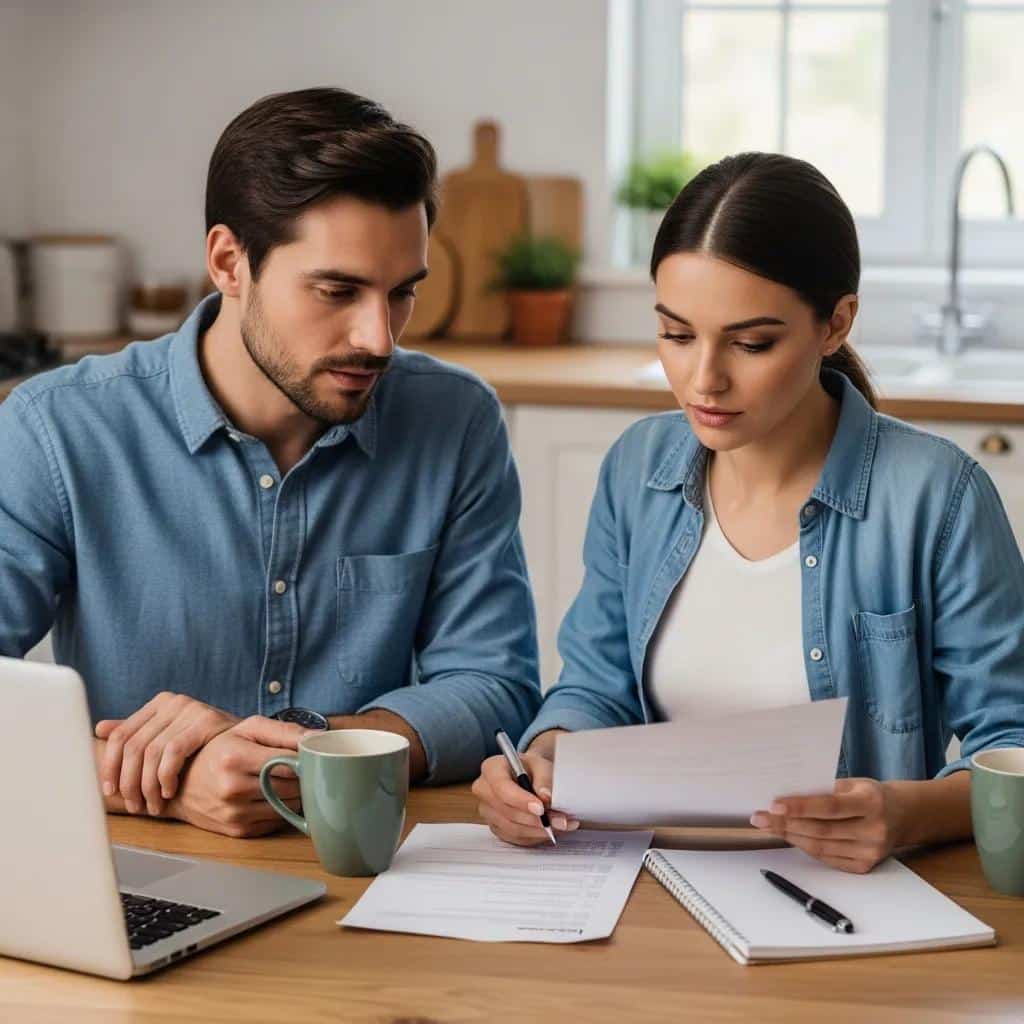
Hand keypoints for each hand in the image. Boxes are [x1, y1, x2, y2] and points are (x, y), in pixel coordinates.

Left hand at [95, 693, 239, 815]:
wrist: (248, 741)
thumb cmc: (206, 744)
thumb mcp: (170, 736)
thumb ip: (139, 733)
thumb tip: (99, 728)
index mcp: (159, 703)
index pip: (120, 735)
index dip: (110, 766)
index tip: (110, 791)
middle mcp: (172, 701)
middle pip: (133, 746)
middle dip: (129, 782)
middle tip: (135, 805)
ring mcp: (190, 709)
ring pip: (151, 752)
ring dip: (148, 785)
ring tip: (153, 805)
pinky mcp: (206, 721)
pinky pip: (174, 752)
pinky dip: (167, 776)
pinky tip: (170, 791)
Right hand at [165, 716, 314, 838]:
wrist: (183, 782)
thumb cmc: (221, 749)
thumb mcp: (249, 729)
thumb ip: (284, 731)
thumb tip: (317, 737)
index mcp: (234, 758)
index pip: (289, 763)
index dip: (306, 759)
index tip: (309, 755)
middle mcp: (231, 788)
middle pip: (291, 786)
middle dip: (303, 777)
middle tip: (302, 767)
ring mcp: (234, 813)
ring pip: (287, 806)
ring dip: (296, 795)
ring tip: (288, 780)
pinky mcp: (238, 831)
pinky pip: (276, 821)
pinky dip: (282, 810)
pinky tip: (275, 796)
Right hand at [471, 750, 578, 845]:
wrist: (529, 776)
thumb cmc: (532, 769)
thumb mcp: (541, 765)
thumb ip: (544, 779)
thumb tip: (545, 797)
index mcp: (491, 768)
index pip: (502, 787)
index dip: (521, 800)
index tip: (541, 808)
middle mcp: (484, 790)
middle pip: (507, 811)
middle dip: (537, 819)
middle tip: (561, 820)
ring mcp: (488, 811)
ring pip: (513, 828)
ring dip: (540, 830)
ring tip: (562, 824)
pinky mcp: (496, 828)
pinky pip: (516, 838)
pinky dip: (536, 836)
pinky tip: (552, 829)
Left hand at [750, 778, 905, 873]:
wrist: (902, 816)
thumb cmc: (869, 795)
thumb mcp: (852, 784)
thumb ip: (823, 790)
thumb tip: (785, 796)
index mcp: (871, 802)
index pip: (830, 806)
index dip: (800, 807)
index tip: (773, 805)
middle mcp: (874, 830)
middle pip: (821, 829)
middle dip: (785, 823)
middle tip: (759, 817)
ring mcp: (870, 852)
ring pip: (820, 846)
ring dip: (790, 836)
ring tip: (768, 826)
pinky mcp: (864, 866)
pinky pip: (826, 858)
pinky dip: (804, 847)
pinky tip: (789, 836)